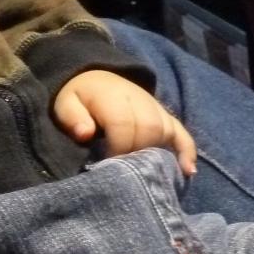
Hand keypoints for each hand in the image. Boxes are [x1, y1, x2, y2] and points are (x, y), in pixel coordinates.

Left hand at [53, 69, 196, 175]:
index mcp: (111, 96)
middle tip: (124, 172)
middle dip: (137, 153)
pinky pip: (182, 132)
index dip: (117, 147)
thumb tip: (85, 134)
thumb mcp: (65, 104)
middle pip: (149, 128)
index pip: (123, 123)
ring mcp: (155, 107)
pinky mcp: (166, 116)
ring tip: (147, 175)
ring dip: (158, 155)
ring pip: (166, 130)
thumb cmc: (79, 99)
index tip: (108, 164)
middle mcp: (139, 99)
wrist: (95, 79)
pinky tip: (188, 171)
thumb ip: (73, 118)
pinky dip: (187, 151)